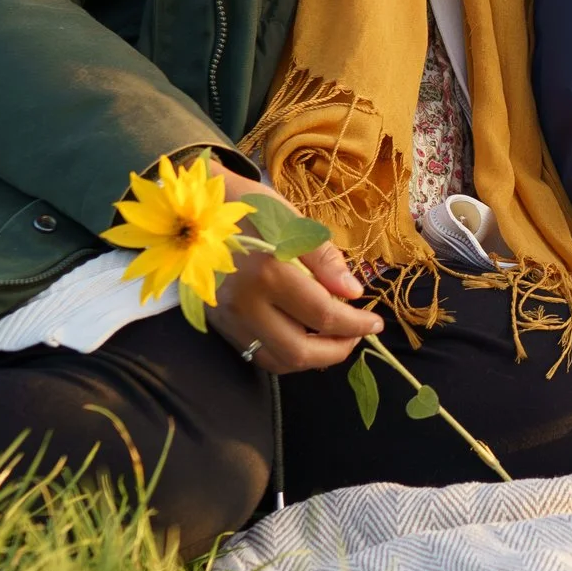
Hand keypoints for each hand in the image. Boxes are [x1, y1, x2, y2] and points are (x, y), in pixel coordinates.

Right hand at [209, 176, 384, 373]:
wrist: (196, 209)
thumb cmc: (252, 209)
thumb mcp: (294, 223)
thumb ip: (325, 261)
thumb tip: (354, 293)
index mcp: (267, 273)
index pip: (322, 314)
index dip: (355, 323)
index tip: (375, 321)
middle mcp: (244, 304)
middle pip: (299, 350)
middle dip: (337, 350)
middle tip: (357, 336)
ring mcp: (228, 319)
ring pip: (277, 361)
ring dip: (313, 358)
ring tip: (335, 339)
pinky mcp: (219, 326)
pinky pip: (258, 354)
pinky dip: (288, 354)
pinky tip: (306, 338)